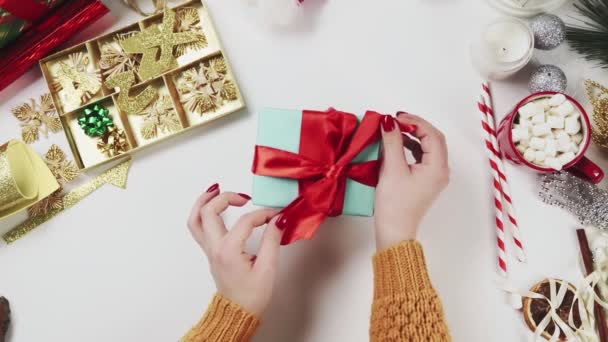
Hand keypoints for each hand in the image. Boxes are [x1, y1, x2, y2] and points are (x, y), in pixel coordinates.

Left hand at [187, 184, 283, 315]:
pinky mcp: (211, 252)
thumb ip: (272, 239)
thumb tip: (280, 219)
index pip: (246, 221)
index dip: (264, 214)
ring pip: (196, 219)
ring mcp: (210, 250)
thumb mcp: (268, 268)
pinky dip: (202, 212)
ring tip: (216, 189)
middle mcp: (215, 248)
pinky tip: (212, 206)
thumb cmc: (251, 296)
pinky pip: (198, 227)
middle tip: (244, 197)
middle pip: (209, 211)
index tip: (277, 215)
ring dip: (204, 201)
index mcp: (228, 251)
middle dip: (226, 198)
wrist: (238, 312)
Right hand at [374, 112, 449, 249]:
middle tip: (396, 120)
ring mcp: (434, 177)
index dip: (415, 122)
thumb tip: (389, 122)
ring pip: (428, 147)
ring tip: (395, 129)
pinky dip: (411, 147)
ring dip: (413, 136)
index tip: (396, 117)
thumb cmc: (394, 204)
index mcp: (438, 168)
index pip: (432, 135)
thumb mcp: (392, 169)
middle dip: (416, 126)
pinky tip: (397, 144)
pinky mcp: (425, 181)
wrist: (394, 231)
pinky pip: (422, 157)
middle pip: (433, 139)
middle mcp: (441, 171)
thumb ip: (392, 142)